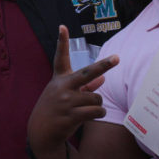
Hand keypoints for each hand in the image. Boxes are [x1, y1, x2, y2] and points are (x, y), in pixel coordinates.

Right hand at [27, 25, 118, 154]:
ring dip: (97, 104)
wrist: (41, 131)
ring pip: (96, 98)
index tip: (62, 27)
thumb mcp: (65, 94)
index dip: (61, 41)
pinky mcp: (71, 115)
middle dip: (103, 65)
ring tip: (86, 109)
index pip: (60, 56)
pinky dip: (99, 113)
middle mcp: (62, 86)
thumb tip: (103, 78)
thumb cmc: (56, 109)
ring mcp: (66, 101)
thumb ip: (84, 85)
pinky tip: (92, 116)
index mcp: (59, 78)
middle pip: (87, 73)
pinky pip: (96, 110)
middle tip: (117, 57)